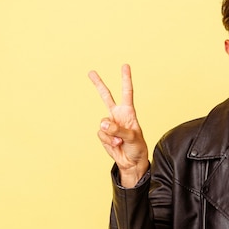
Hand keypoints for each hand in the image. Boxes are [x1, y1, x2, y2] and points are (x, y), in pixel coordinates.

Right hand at [88, 64, 148, 186]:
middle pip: (106, 96)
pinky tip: (116, 145)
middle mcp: (118, 115)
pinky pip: (101, 134)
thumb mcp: (132, 138)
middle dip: (98, 84)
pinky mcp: (104, 134)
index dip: (126, 79)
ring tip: (120, 142)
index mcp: (128, 112)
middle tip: (91, 72)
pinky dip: (108, 141)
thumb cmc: (137, 148)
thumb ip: (118, 130)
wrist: (131, 162)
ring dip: (111, 135)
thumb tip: (103, 123)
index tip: (125, 66)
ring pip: (103, 123)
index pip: (127, 93)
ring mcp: (109, 124)